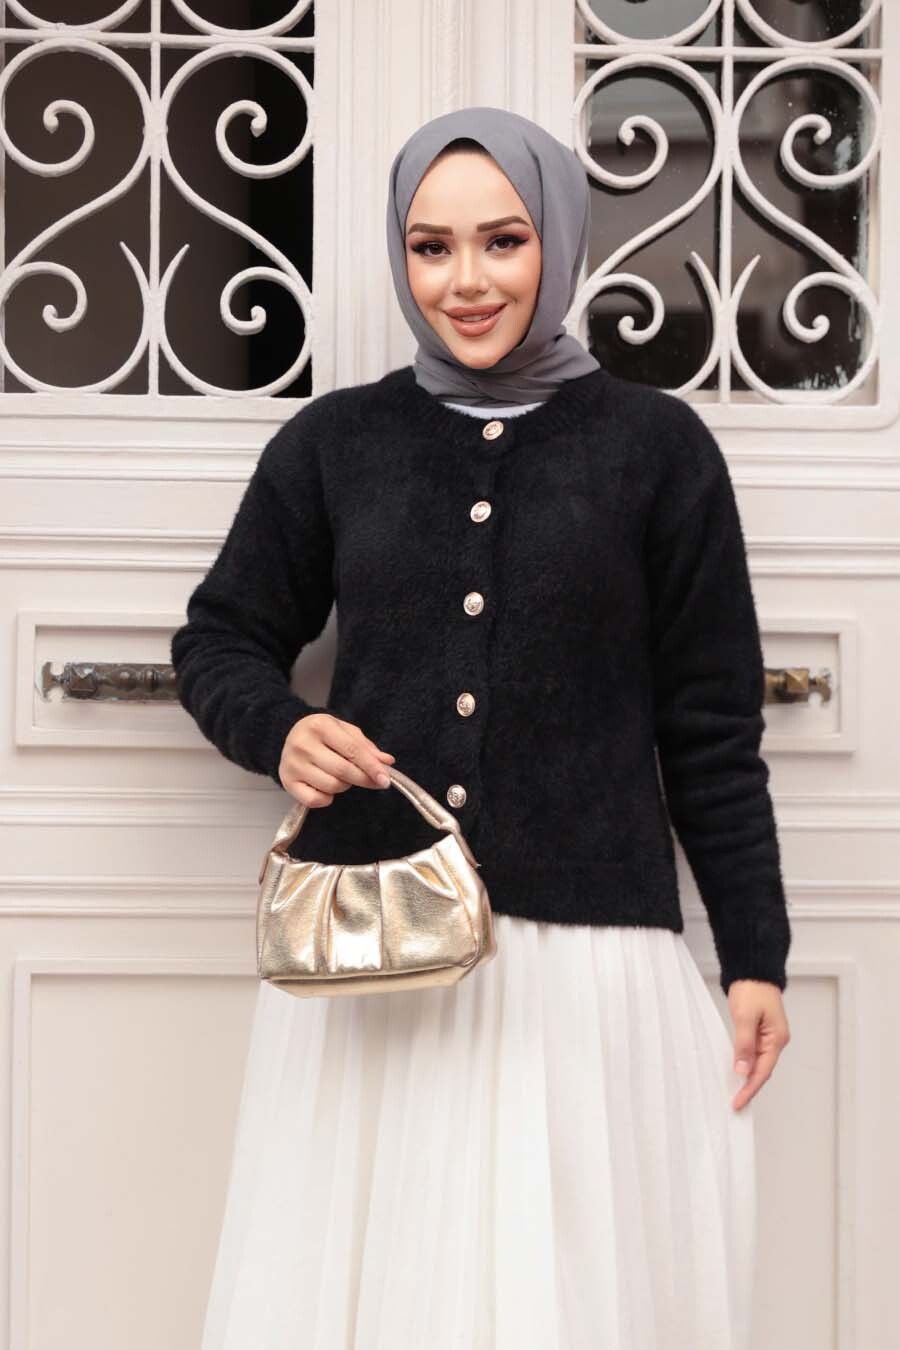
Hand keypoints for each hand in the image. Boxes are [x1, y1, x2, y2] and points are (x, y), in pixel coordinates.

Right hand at [278, 713, 395, 806]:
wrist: (290, 737)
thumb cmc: (323, 735)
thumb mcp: (345, 731)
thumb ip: (366, 747)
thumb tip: (387, 762)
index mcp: (320, 726)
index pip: (352, 750)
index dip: (372, 767)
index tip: (385, 779)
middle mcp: (302, 744)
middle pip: (343, 770)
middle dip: (363, 779)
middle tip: (374, 782)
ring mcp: (292, 765)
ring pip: (331, 786)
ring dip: (344, 785)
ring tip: (341, 775)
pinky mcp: (287, 782)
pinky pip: (316, 800)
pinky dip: (327, 798)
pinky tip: (325, 786)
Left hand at [727, 980, 790, 1111]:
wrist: (753, 971)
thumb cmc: (752, 989)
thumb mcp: (746, 1017)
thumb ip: (744, 1044)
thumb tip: (743, 1070)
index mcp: (777, 1038)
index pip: (763, 1071)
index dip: (750, 1088)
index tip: (738, 1102)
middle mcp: (776, 1040)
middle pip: (763, 1070)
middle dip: (750, 1088)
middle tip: (736, 1104)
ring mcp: (768, 1036)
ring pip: (757, 1064)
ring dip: (747, 1078)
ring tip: (735, 1094)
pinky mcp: (759, 1031)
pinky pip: (752, 1053)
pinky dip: (744, 1064)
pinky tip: (736, 1071)